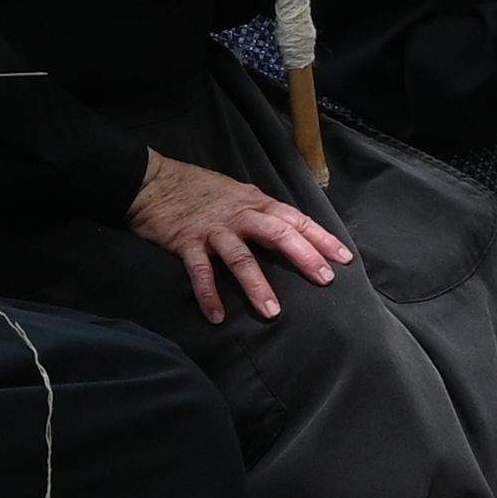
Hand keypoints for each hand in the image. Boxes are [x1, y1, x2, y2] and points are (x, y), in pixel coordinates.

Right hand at [129, 153, 352, 324]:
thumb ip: (260, 213)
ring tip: (272, 312)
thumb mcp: (237, 193)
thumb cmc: (198, 189)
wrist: (152, 181)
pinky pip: (200, 272)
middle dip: (304, 257)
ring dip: (257, 285)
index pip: (295, 219)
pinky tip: (217, 317)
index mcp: (254, 202)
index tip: (344, 258)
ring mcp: (213, 229)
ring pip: (241, 257)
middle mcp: (238, 214)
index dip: (321, 238)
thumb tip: (289, 232)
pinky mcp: (186, 242)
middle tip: (324, 280)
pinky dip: (209, 295)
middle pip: (277, 233)